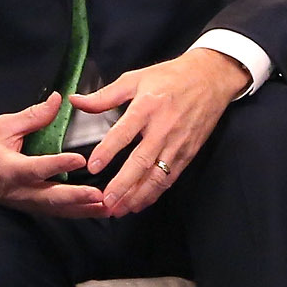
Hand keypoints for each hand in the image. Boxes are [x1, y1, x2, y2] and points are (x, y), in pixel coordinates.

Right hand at [0, 94, 111, 215]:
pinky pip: (58, 213)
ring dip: (85, 210)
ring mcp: (27, 203)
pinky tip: (100, 210)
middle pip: (51, 199)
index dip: (58, 165)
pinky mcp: (33, 208)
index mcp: (10, 169)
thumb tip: (58, 99)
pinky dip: (80, 213)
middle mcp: (20, 191)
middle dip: (77, 199)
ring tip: (110, 207)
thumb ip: (33, 116)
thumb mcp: (3, 126)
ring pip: (58, 211)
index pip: (36, 168)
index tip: (80, 160)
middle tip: (102, 196)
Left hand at [74, 47, 251, 218]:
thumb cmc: (171, 77)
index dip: (108, 151)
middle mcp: (163, 128)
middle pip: (141, 161)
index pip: (124, 132)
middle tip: (106, 201)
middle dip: (123, 185)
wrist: (211, 78)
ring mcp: (178, 143)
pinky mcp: (188, 152)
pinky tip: (140, 203)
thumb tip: (75, 101)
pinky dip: (155, 193)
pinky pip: (170, 177)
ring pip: (157, 175)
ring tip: (120, 209)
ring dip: (138, 195)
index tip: (93, 167)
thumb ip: (105, 96)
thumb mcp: (136, 79)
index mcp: (147, 107)